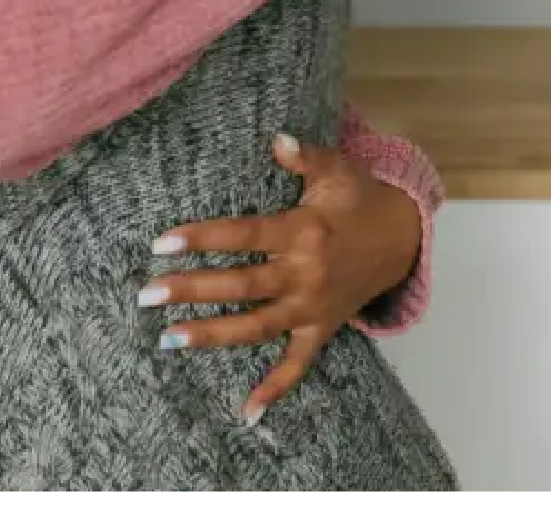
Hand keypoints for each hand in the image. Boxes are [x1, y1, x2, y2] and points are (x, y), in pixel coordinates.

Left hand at [140, 134, 424, 423]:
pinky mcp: (321, 329)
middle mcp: (306, 274)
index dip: (203, 238)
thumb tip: (277, 138)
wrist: (402, 239)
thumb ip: (306, 156)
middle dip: (192, 290)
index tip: (162, 242)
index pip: (244, 236)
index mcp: (303, 231)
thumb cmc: (360, 199)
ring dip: (214, 335)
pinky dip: (274, 389)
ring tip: (170, 339)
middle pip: (241, 286)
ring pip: (257, 327)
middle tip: (148, 295)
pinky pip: (297, 365)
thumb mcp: (338, 170)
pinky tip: (246, 412)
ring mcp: (313, 307)